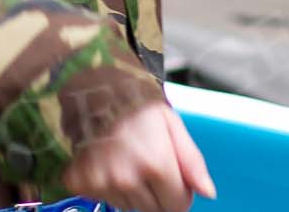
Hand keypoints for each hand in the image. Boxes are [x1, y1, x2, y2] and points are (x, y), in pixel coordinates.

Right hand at [63, 99, 214, 211]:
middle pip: (153, 210)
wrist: (93, 89)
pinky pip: (104, 198)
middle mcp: (126, 178)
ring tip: (127, 159)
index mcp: (154, 163)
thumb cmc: (135, 104)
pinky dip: (108, 187)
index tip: (170, 173)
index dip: (179, 192)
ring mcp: (101, 182)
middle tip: (147, 163)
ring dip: (132, 191)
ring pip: (129, 206)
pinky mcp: (81, 182)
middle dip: (156, 192)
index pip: (177, 207)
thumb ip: (192, 161)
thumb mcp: (172, 124)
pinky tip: (108, 164)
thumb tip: (207, 192)